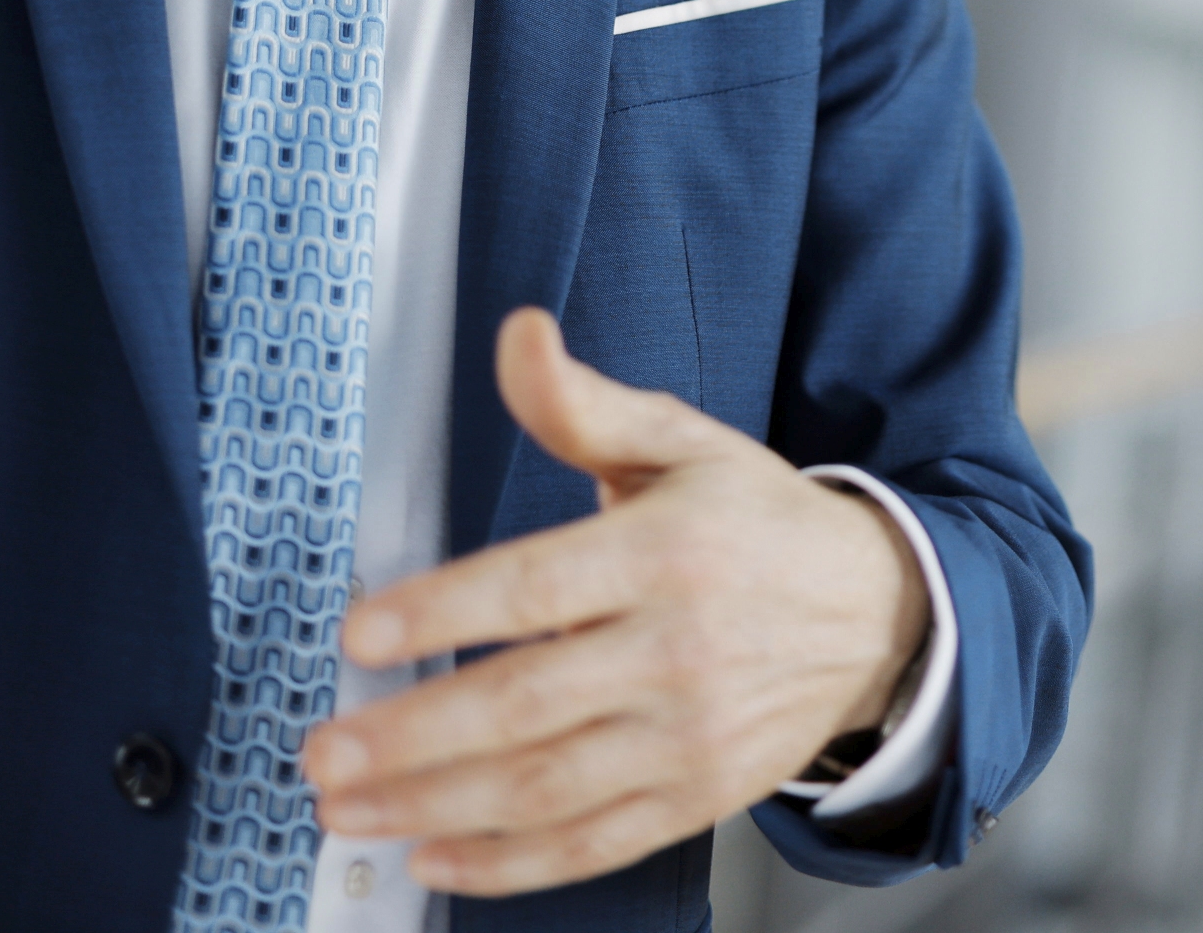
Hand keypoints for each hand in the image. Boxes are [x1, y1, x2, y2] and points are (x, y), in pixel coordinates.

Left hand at [302, 307, 927, 895]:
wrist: (877, 614)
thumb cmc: (759, 525)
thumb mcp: (682, 442)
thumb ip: (583, 404)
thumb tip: (519, 337)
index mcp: (666, 552)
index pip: (537, 586)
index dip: (443, 612)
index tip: (363, 634)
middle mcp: (676, 650)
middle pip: (526, 703)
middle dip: (412, 736)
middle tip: (324, 750)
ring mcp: (688, 736)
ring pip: (546, 787)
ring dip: (435, 807)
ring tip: (350, 808)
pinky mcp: (697, 797)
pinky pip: (593, 845)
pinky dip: (509, 866)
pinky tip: (436, 858)